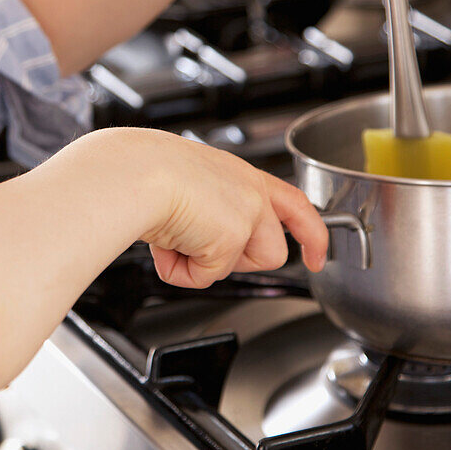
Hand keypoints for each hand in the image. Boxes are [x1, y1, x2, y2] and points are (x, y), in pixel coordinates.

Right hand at [133, 129, 328, 287]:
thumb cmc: (143, 173)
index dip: (311, 233)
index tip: (317, 256)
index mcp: (240, 175)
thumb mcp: (185, 186)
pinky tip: (167, 244)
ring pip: (245, 265)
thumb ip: (208, 211)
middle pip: (273, 250)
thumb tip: (194, 240)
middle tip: (201, 251)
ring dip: (209, 264)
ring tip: (178, 238)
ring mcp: (248, 214)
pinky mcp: (232, 237)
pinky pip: (208, 277)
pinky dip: (182, 270)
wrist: (133, 174)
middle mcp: (251, 191)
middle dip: (239, 261)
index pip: (293, 203)